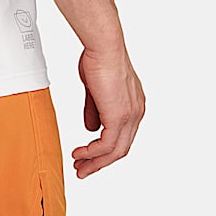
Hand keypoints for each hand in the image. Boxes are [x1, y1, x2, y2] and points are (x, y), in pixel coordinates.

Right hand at [71, 46, 144, 177]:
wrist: (104, 46)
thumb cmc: (99, 57)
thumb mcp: (95, 88)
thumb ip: (95, 110)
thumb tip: (91, 128)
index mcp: (133, 105)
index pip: (122, 135)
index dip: (106, 148)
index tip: (90, 154)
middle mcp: (136, 113)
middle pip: (121, 148)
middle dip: (100, 162)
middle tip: (84, 169)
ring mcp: (130, 117)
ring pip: (115, 151)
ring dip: (96, 162)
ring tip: (80, 167)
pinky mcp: (119, 117)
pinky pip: (106, 145)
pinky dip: (92, 153)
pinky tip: (80, 154)